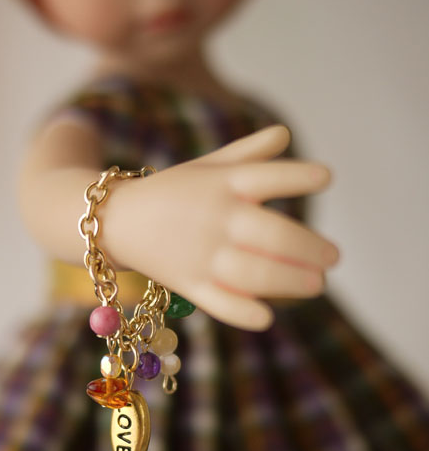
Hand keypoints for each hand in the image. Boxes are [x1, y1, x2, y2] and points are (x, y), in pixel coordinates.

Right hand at [103, 125, 339, 330]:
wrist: (117, 220)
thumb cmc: (172, 191)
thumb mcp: (208, 165)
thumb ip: (249, 152)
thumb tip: (285, 133)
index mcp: (222, 183)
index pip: (266, 176)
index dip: (298, 176)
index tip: (326, 177)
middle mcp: (216, 217)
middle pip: (273, 234)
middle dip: (311, 248)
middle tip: (333, 258)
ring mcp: (201, 253)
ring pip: (255, 274)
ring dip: (292, 281)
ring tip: (317, 284)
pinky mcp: (188, 283)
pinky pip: (219, 303)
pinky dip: (243, 313)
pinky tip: (266, 317)